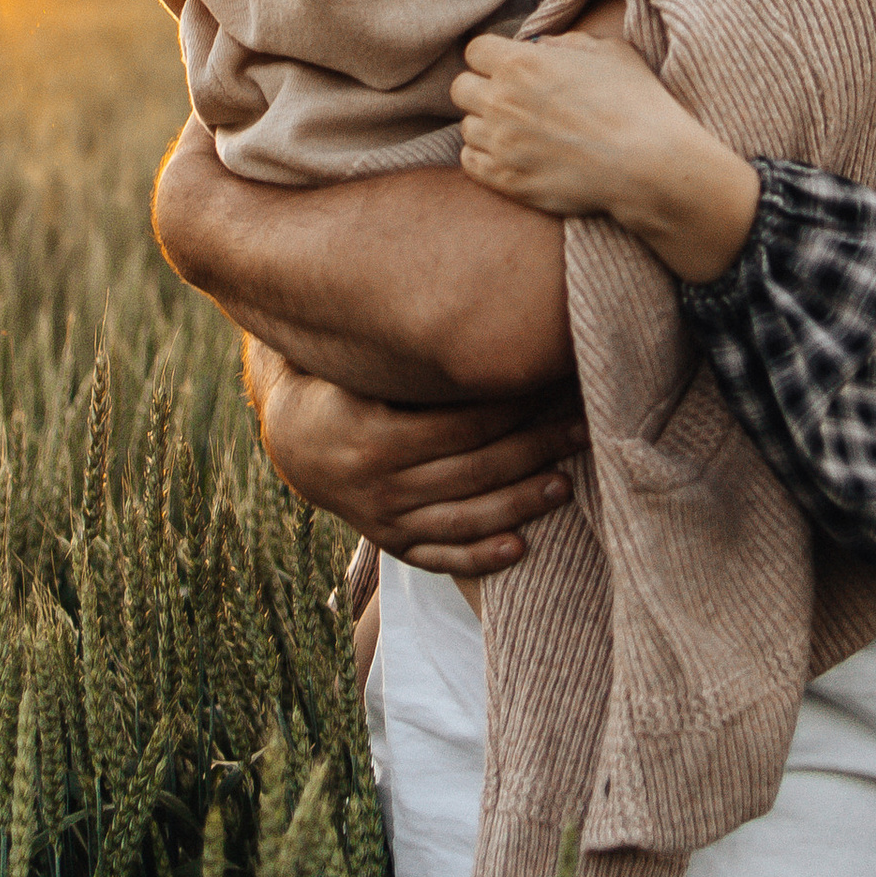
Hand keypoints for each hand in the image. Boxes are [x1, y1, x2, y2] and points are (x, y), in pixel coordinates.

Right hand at [247, 343, 580, 575]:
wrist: (293, 441)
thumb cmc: (346, 386)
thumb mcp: (365, 367)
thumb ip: (416, 355)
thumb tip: (482, 318)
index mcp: (375, 435)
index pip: (462, 424)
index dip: (515, 407)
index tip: (556, 387)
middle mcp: (379, 484)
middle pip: (473, 469)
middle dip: (535, 448)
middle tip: (582, 428)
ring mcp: (384, 519)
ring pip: (463, 518)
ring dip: (519, 503)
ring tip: (565, 484)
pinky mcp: (391, 542)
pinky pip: (438, 558)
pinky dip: (479, 557)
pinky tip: (520, 547)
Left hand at [452, 30, 761, 283]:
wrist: (648, 164)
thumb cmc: (635, 102)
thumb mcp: (608, 51)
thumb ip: (566, 42)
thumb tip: (542, 46)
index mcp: (521, 63)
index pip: (474, 51)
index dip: (493, 57)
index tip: (511, 66)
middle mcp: (502, 101)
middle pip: (460, 88)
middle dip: (482, 88)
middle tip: (510, 98)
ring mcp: (501, 144)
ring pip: (466, 127)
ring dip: (485, 124)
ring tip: (517, 129)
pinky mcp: (506, 181)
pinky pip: (469, 162)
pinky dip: (484, 156)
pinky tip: (511, 153)